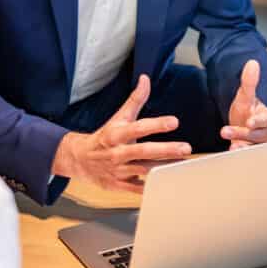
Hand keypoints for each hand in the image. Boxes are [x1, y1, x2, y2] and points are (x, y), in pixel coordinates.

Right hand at [51, 75, 191, 191]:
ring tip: (183, 163)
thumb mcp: (119, 117)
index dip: (156, 125)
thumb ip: (135, 99)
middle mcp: (117, 153)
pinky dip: (152, 186)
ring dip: (164, 167)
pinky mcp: (119, 185)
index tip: (174, 122)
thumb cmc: (105, 137)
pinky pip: (138, 189)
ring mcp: (118, 170)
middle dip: (166, 150)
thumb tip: (145, 79)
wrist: (80, 160)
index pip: (138, 128)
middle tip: (186, 147)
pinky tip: (168, 180)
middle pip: (144, 151)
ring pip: (144, 170)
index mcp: (116, 134)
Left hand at [222, 59, 266, 149]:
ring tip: (230, 147)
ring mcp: (258, 144)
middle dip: (243, 134)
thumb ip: (249, 81)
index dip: (258, 121)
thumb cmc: (247, 109)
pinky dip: (239, 155)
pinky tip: (229, 153)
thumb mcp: (245, 96)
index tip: (249, 121)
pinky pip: (247, 156)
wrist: (241, 123)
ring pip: (254, 148)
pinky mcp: (250, 152)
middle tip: (225, 131)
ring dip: (242, 147)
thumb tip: (252, 62)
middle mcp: (266, 132)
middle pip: (259, 136)